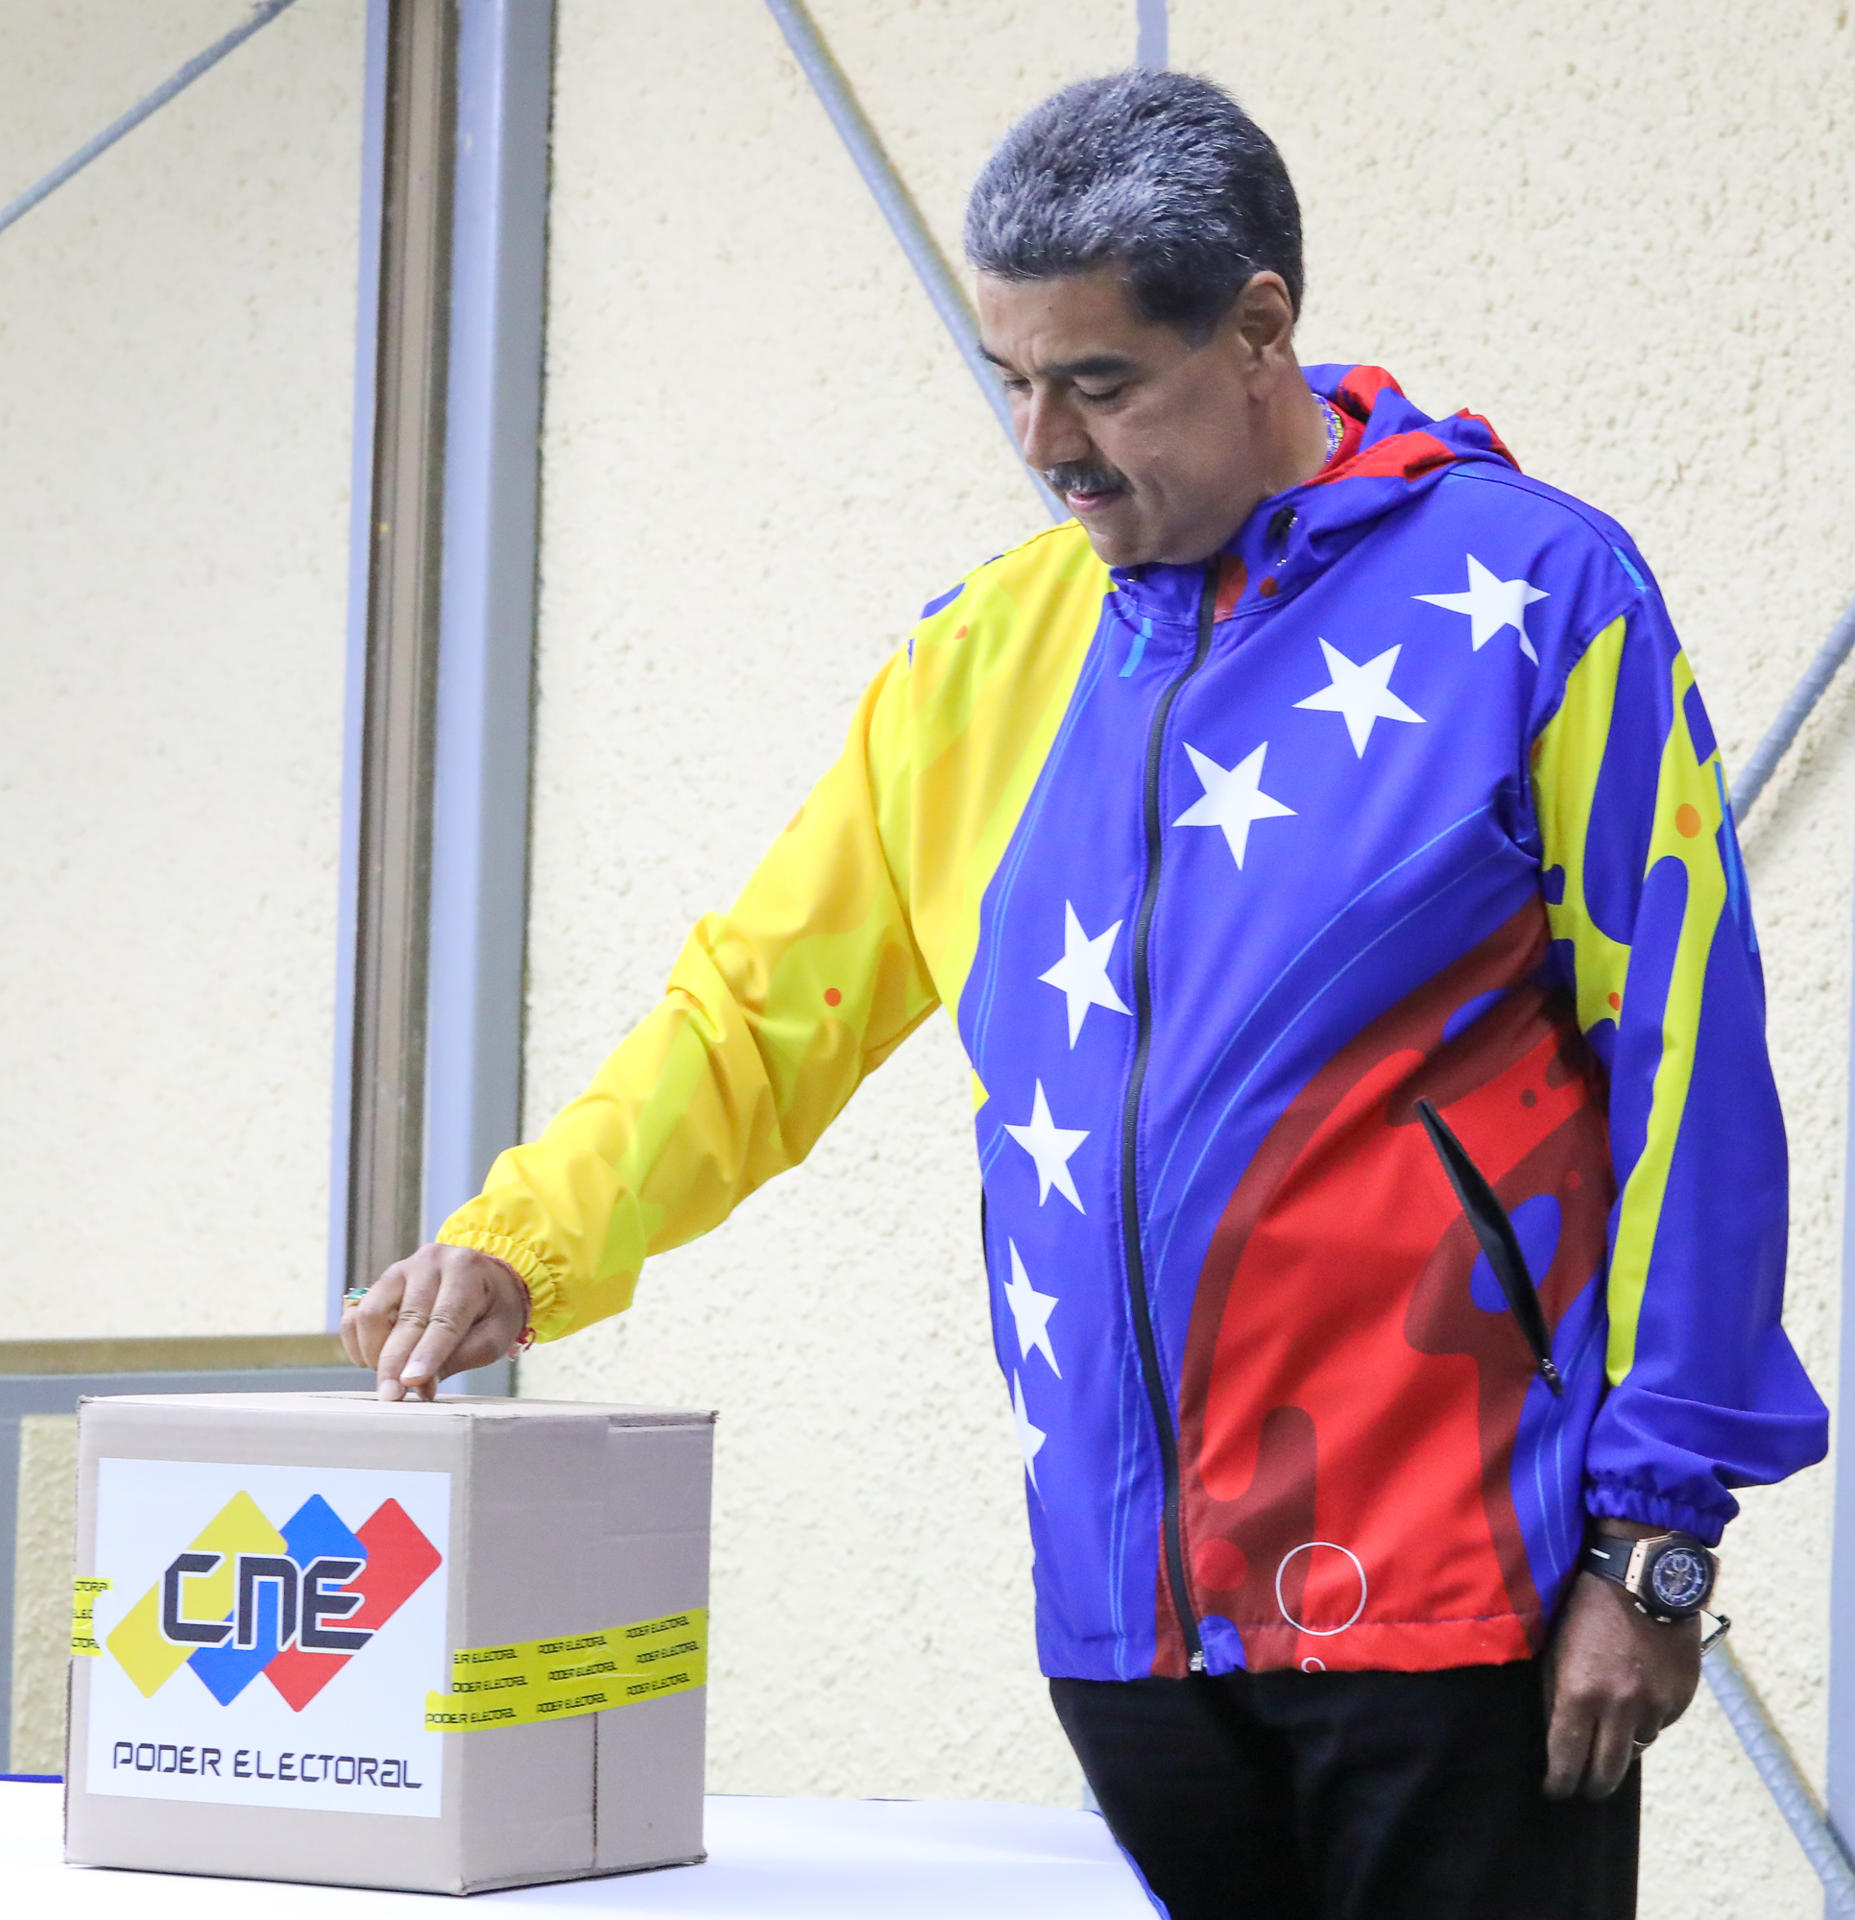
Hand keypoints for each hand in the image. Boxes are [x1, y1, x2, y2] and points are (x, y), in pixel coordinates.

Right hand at [339, 1244, 529, 1401]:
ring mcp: (402, 1268)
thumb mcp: (495, 1334)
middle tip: (391, 1396)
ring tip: (391, 1376)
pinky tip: (373, 1360)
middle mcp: (431, 1262)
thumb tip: (420, 1387)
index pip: (444, 1319)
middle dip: (394, 1363)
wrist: (487, 1276)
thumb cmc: (495, 1308)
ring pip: (372, 1314)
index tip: (410, 1382)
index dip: (426, 1353)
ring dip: (374, 1353)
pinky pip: (356, 1313)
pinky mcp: (382, 1281)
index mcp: (466, 1270)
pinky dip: (357, 1342)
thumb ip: (461, 1357)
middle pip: (406, 1319)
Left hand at [1542, 1560, 1700, 1799]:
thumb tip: (1554, 1734)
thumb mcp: (1557, 1646)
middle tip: (1583, 1787)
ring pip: (1637, 1747)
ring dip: (1623, 1743)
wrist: (1642, 1574)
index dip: (1559, 1783)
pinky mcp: (1681, 1697)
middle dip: (1592, 1785)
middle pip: (1607, 1773)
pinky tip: (1638, 1694)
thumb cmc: (1587, 1604)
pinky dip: (1648, 1717)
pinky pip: (1661, 1723)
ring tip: (1611, 1728)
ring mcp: (1655, 1704)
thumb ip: (1554, 1692)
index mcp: (1580, 1693)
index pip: (1567, 1760)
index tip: (1554, 1790)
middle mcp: (1619, 1707)